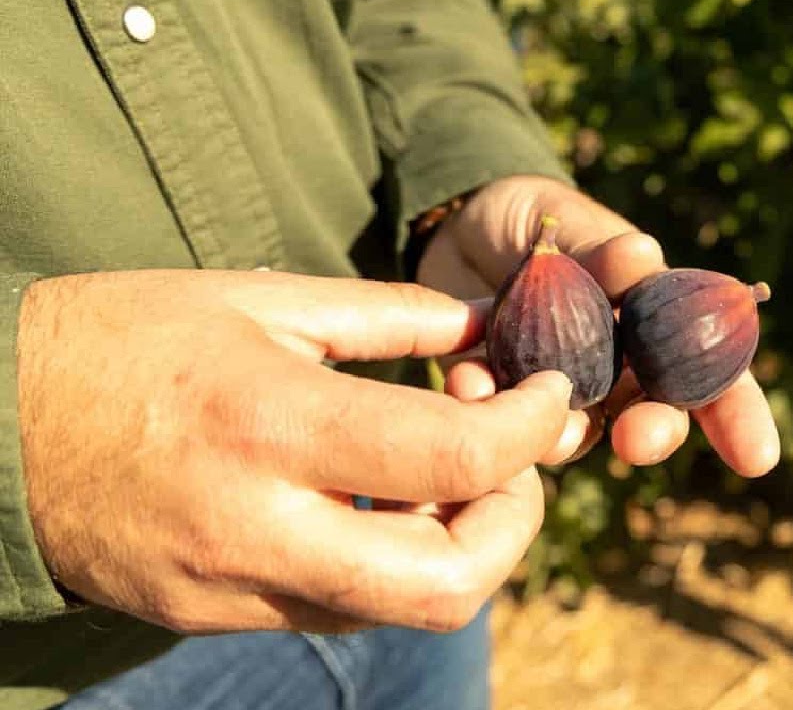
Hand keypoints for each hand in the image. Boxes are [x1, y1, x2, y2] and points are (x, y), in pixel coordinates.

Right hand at [18, 269, 572, 633]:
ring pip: (399, 606)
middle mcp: (259, 527)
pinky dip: (390, 559)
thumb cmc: (120, 341)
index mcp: (273, 425)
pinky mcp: (217, 615)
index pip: (455, 459)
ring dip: (458, 545)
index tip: (549, 397)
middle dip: (514, 524)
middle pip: (449, 583)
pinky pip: (340, 606)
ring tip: (445, 470)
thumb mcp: (257, 301)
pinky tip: (377, 497)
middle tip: (511, 462)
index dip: (531, 430)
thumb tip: (486, 329)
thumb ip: (388, 317)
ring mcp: (234, 588)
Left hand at [416, 175, 780, 476]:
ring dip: (559, 427)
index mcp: (659, 322)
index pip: (715, 375)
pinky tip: (465, 374)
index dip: (740, 418)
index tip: (758, 459)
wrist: (453, 228)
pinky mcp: (509, 403)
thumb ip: (597, 250)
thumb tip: (642, 256)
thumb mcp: (563, 220)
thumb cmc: (532, 220)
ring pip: (581, 433)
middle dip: (654, 433)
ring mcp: (568, 392)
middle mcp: (623, 369)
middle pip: (655, 418)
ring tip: (526, 399)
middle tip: (637, 440)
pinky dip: (488, 401)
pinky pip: (507, 419)